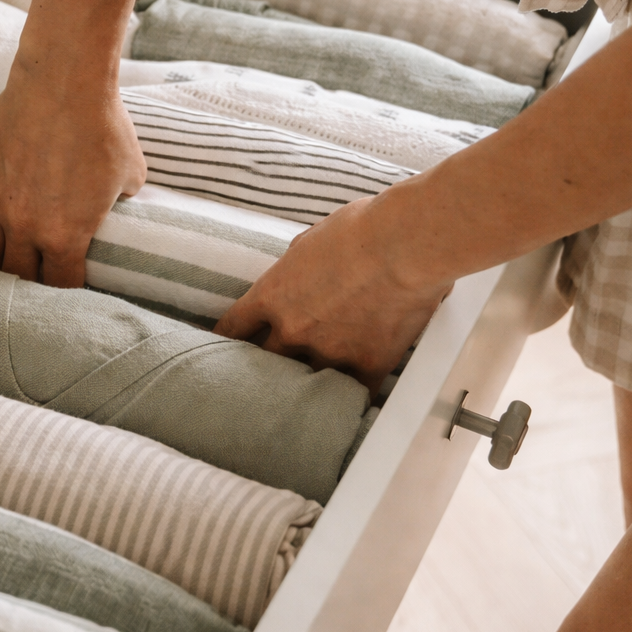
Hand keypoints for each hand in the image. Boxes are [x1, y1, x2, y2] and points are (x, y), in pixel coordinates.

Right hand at [0, 60, 145, 286]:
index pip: (61, 285)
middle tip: (33, 283)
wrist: (64, 84)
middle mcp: (26, 229)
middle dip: (28, 285)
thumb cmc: (103, 126)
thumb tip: (119, 203)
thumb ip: (122, 200)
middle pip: (19, 276)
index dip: (66, 292)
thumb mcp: (131, 173)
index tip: (68, 288)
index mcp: (66, 236)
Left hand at [213, 194, 452, 391]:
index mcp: (273, 294)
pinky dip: (354, 393)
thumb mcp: (311, 239)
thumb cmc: (362, 229)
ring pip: (308, 380)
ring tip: (312, 391)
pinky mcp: (366, 364)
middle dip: (271, 362)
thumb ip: (296, 266)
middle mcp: (293, 329)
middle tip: (274, 368)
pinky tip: (352, 402)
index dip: (228, 339)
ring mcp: (329, 351)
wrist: (406, 244)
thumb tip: (296, 273)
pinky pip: (354, 391)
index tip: (225, 348)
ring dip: (311, 379)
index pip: (235, 326)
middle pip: (267, 360)